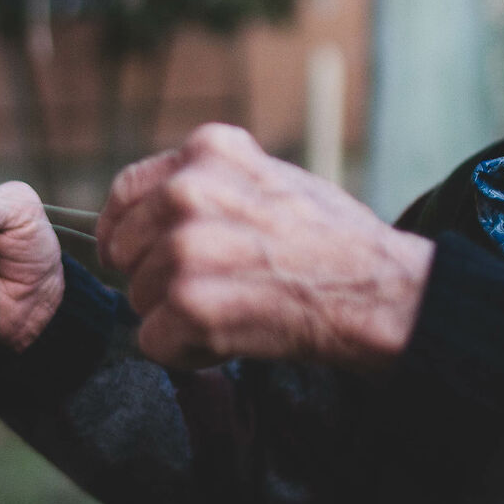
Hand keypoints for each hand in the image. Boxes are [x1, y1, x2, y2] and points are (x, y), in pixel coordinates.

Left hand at [97, 124, 432, 371]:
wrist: (378, 291)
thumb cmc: (331, 241)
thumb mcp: (269, 176)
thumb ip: (209, 181)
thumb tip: (154, 203)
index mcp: (207, 151)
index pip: (125, 191)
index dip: (127, 230)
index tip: (137, 254)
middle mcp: (187, 190)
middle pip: (125, 250)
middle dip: (156, 278)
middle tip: (215, 288)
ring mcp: (185, 248)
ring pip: (138, 299)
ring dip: (177, 317)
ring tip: (238, 307)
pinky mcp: (189, 304)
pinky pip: (153, 342)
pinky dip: (187, 352)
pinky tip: (234, 336)